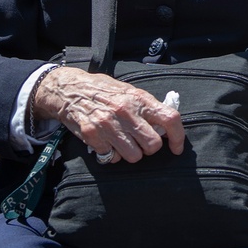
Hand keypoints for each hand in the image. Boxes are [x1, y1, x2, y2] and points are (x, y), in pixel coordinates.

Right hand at [33, 67, 184, 162]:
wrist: (70, 89)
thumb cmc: (103, 91)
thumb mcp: (129, 91)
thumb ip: (147, 107)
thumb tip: (167, 125)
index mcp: (139, 98)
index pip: (170, 119)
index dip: (178, 137)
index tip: (176, 148)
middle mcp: (126, 111)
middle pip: (153, 144)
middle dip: (150, 148)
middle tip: (141, 142)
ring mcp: (108, 124)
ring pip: (134, 156)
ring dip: (130, 153)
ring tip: (122, 142)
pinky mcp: (92, 136)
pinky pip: (112, 158)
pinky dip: (111, 154)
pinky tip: (106, 142)